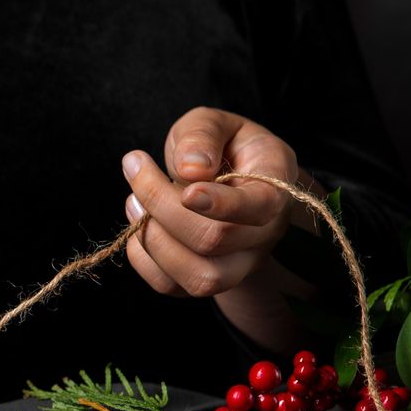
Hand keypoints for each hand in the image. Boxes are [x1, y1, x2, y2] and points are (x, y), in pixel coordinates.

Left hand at [121, 107, 300, 298]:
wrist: (230, 182)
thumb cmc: (222, 148)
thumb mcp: (215, 123)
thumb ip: (202, 135)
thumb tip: (190, 169)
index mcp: (275, 184)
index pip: (259, 207)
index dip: (220, 204)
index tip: (186, 189)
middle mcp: (264, 234)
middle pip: (215, 240)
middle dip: (163, 205)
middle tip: (136, 167)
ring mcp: (239, 265)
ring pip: (199, 278)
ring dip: (152, 239)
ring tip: (134, 201)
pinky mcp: (206, 281)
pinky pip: (171, 287)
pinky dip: (142, 258)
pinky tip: (138, 225)